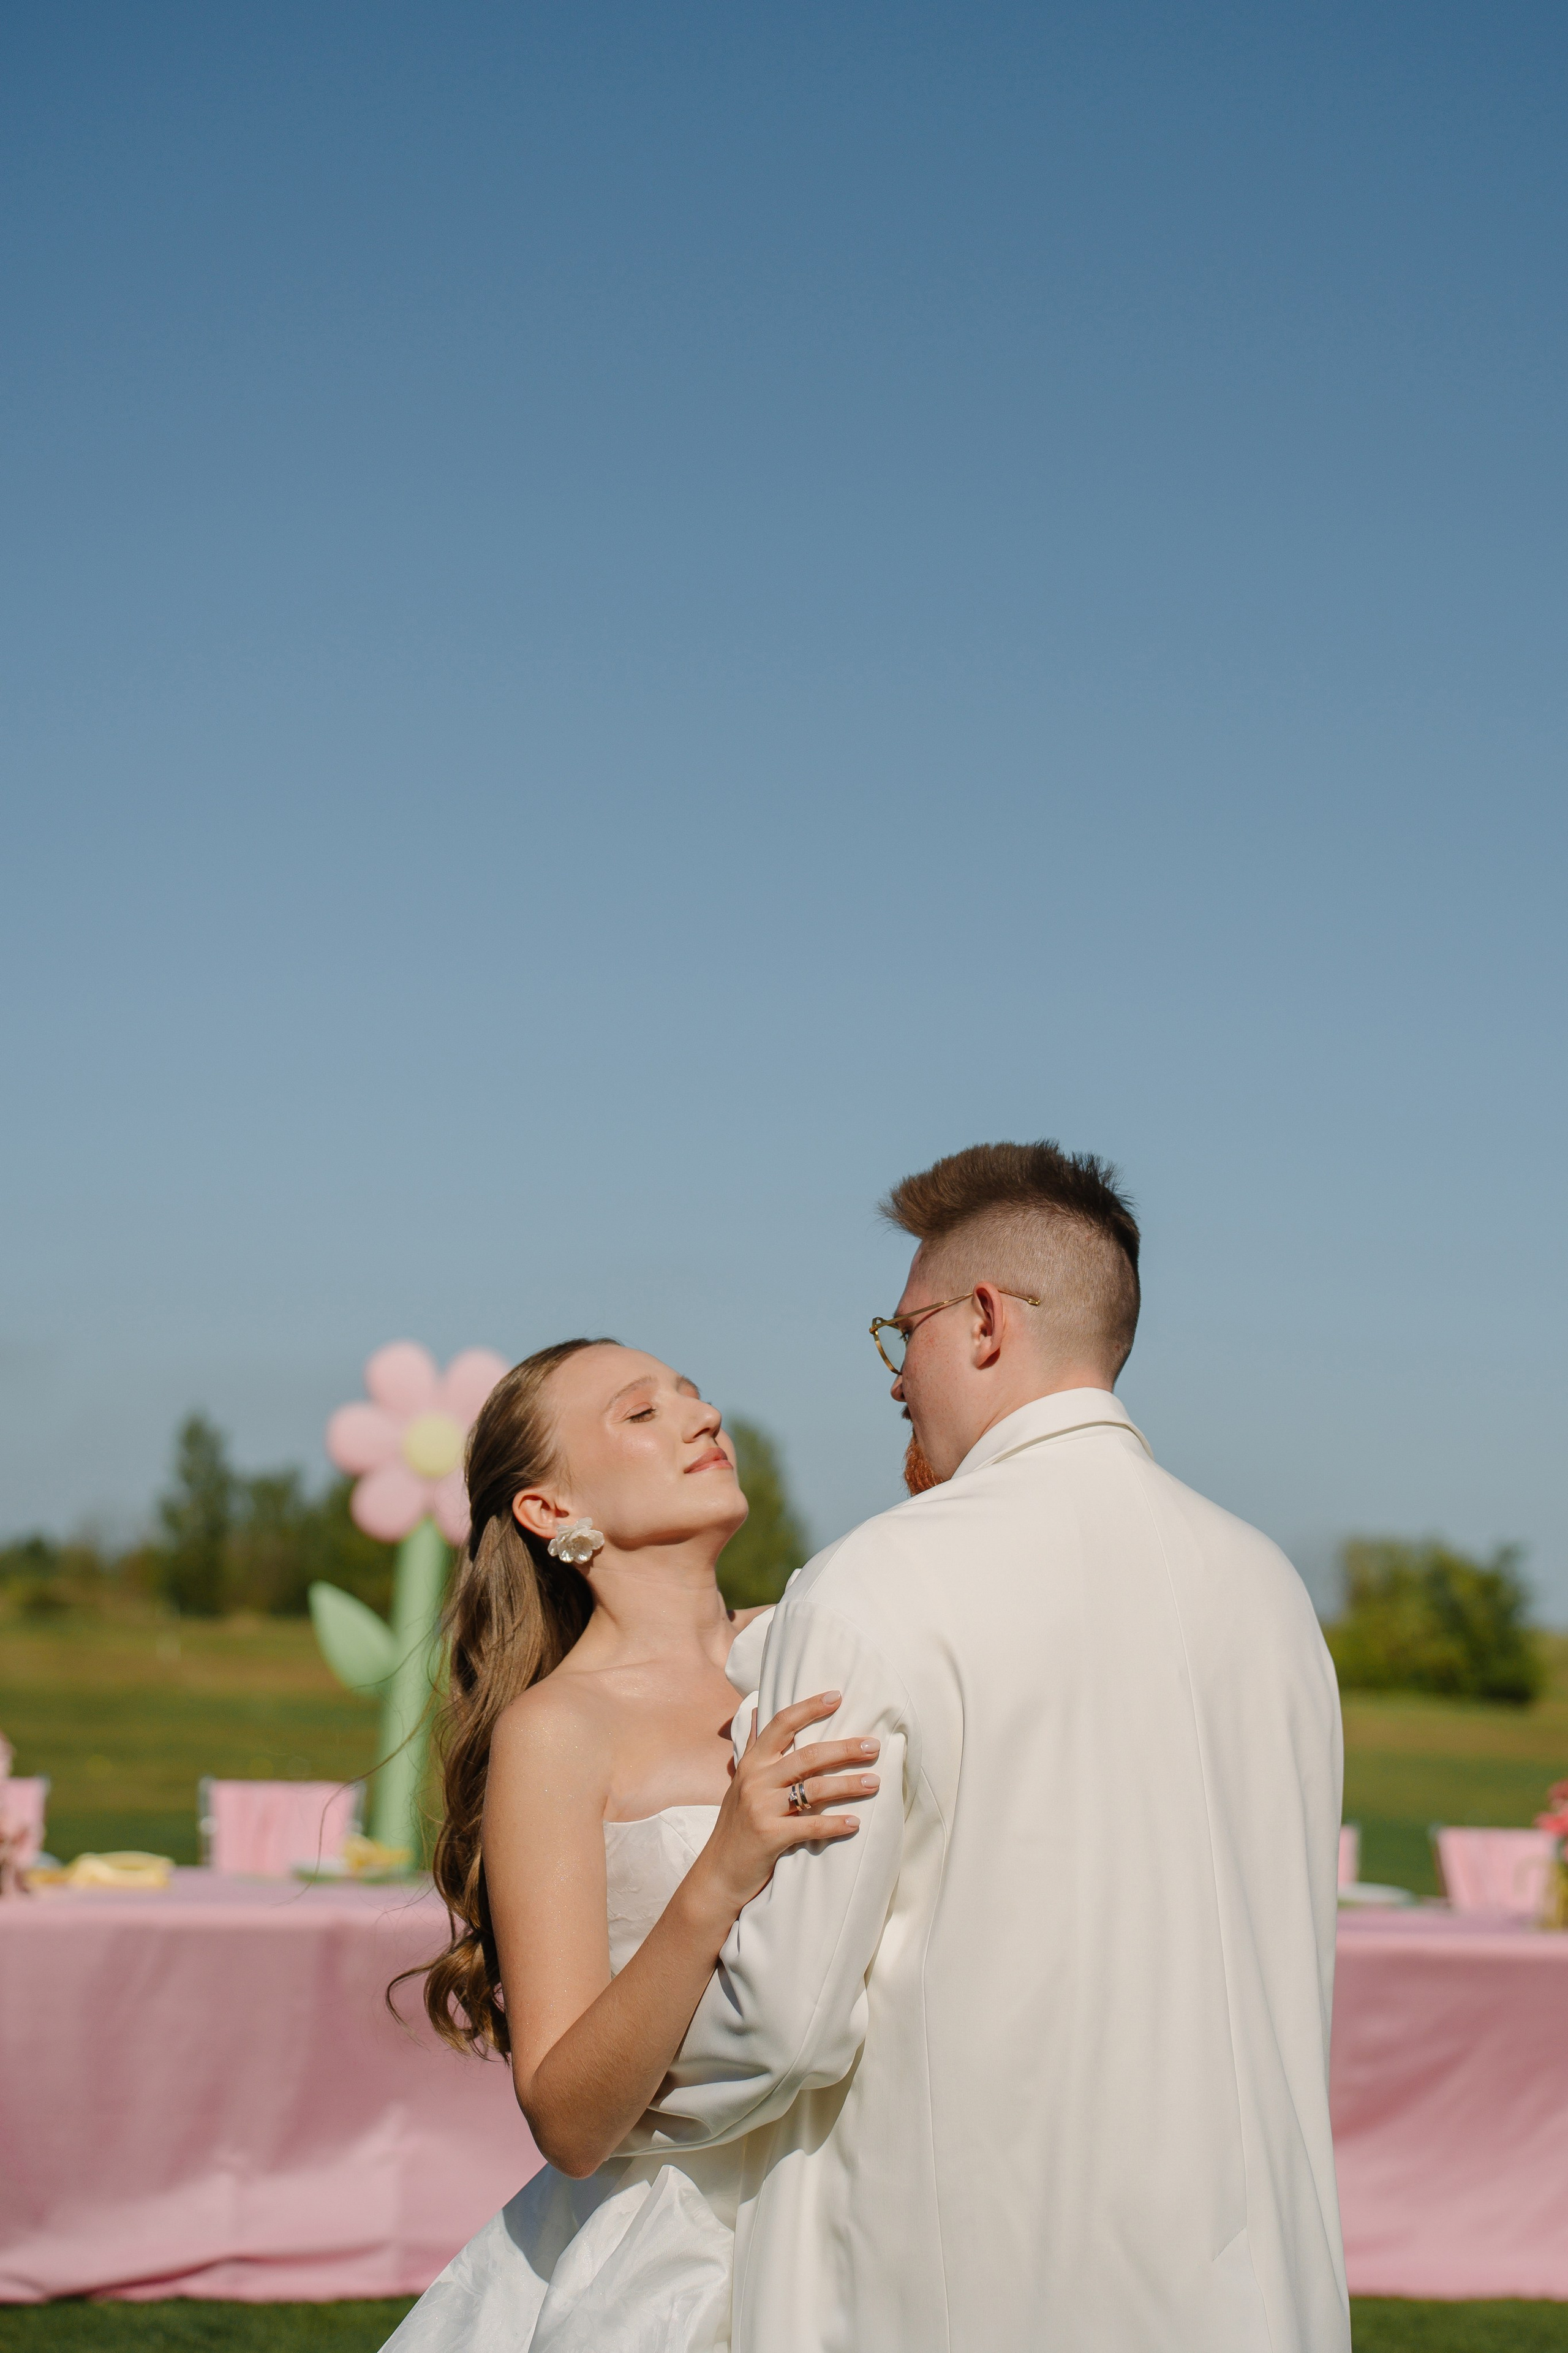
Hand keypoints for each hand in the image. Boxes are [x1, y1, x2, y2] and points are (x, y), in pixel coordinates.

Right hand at [691, 1693, 880, 1920]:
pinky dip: (835, 1824)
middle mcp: (754, 1780)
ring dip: (848, 1785)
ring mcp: (760, 1808)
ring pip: (814, 1789)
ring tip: (875, 1782)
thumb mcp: (739, 1783)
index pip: (781, 1725)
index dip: (809, 1708)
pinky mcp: (768, 1836)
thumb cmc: (736, 1827)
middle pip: (807, 1755)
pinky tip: (855, 1823)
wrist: (718, 1874)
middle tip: (873, 1745)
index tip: (837, 1696)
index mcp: (751, 1764)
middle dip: (844, 1748)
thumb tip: (758, 1710)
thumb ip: (753, 1749)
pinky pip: (810, 1826)